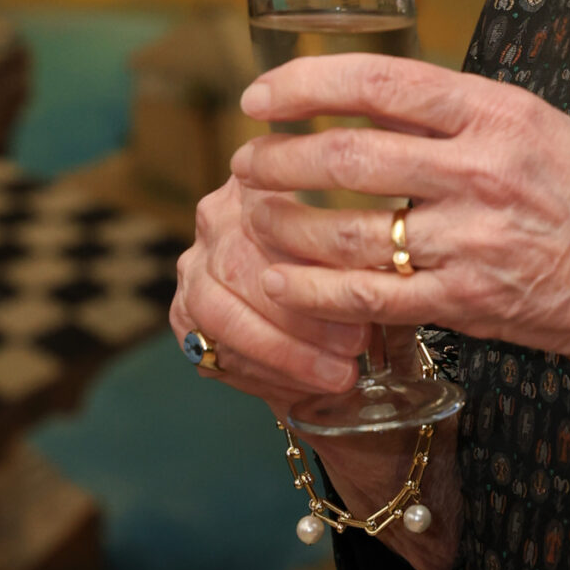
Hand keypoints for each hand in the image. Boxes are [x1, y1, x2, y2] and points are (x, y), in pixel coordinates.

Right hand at [170, 174, 368, 416]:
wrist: (297, 277)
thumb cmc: (342, 247)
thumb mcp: (355, 226)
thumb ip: (357, 239)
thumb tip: (385, 269)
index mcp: (253, 182)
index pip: (269, 214)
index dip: (310, 257)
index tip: (359, 291)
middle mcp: (213, 219)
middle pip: (240, 267)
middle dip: (302, 317)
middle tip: (356, 345)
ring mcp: (193, 268)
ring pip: (221, 315)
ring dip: (283, 353)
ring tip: (338, 374)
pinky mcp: (184, 316)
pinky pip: (216, 352)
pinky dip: (264, 375)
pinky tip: (305, 387)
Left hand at [229, 55, 569, 419]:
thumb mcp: (552, 128)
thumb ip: (473, 119)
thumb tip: (389, 106)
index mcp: (504, 114)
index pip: (381, 83)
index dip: (306, 85)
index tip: (263, 95)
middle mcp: (485, 173)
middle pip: (347, 157)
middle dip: (278, 159)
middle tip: (249, 161)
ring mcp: (475, 243)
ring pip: (344, 231)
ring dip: (284, 225)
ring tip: (257, 217)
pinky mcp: (471, 305)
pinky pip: (368, 297)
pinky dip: (312, 291)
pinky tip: (283, 282)